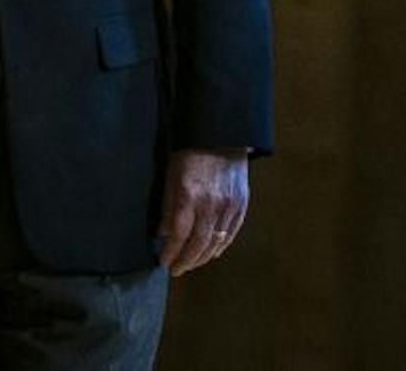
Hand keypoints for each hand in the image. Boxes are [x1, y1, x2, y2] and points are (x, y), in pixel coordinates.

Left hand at [158, 148, 248, 276]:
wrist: (222, 136)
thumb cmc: (190, 154)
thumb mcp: (171, 176)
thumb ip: (168, 207)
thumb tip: (164, 234)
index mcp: (189, 196)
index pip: (179, 235)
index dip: (171, 252)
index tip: (164, 262)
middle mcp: (211, 204)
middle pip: (198, 244)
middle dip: (186, 261)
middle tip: (176, 270)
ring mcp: (229, 206)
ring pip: (216, 243)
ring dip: (202, 258)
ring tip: (191, 264)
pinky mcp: (242, 205)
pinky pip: (231, 234)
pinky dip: (220, 247)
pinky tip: (211, 253)